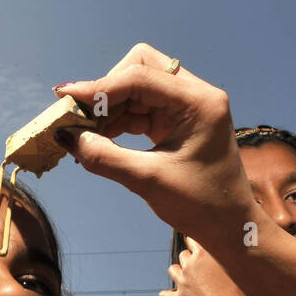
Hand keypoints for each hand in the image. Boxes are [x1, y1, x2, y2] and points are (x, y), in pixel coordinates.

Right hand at [54, 44, 258, 254]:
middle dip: (107, 90)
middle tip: (80, 117)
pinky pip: (140, 108)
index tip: (65, 98)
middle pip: (140, 68)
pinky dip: (118, 120)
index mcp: (199, 102)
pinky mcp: (176, 121)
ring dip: (109, 107)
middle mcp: (195, 95)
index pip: (141, 77)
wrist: (230, 227)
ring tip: (83, 132)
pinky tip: (99, 138)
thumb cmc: (200, 205)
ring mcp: (186, 106)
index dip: (100, 87)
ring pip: (137, 88)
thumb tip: (66, 137)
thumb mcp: (148, 181)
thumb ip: (105, 157)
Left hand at [159, 237, 257, 295]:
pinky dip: (167, 295)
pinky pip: (164, 295)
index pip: (191, 239)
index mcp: (204, 253)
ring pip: (172, 270)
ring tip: (187, 281)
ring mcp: (182, 282)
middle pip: (183, 255)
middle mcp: (190, 265)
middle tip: (199, 270)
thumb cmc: (242, 292)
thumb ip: (226, 257)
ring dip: (178, 273)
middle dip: (189, 261)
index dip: (193, 243)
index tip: (197, 248)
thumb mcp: (236, 268)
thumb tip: (224, 253)